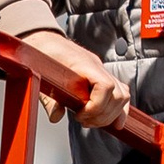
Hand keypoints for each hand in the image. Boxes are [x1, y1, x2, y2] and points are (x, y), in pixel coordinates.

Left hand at [12, 33, 129, 128]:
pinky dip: (118, 110)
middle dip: (102, 115)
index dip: (96, 106)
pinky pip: (120, 94)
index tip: (80, 114)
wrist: (45, 43)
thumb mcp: (40, 78)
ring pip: (122, 95)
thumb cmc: (43, 55)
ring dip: (110, 114)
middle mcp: (97, 67)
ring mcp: (102, 72)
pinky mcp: (102, 78)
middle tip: (84, 120)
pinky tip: (110, 121)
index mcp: (83, 64)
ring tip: (91, 120)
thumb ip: (50, 100)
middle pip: (117, 95)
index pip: (105, 86)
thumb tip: (56, 116)